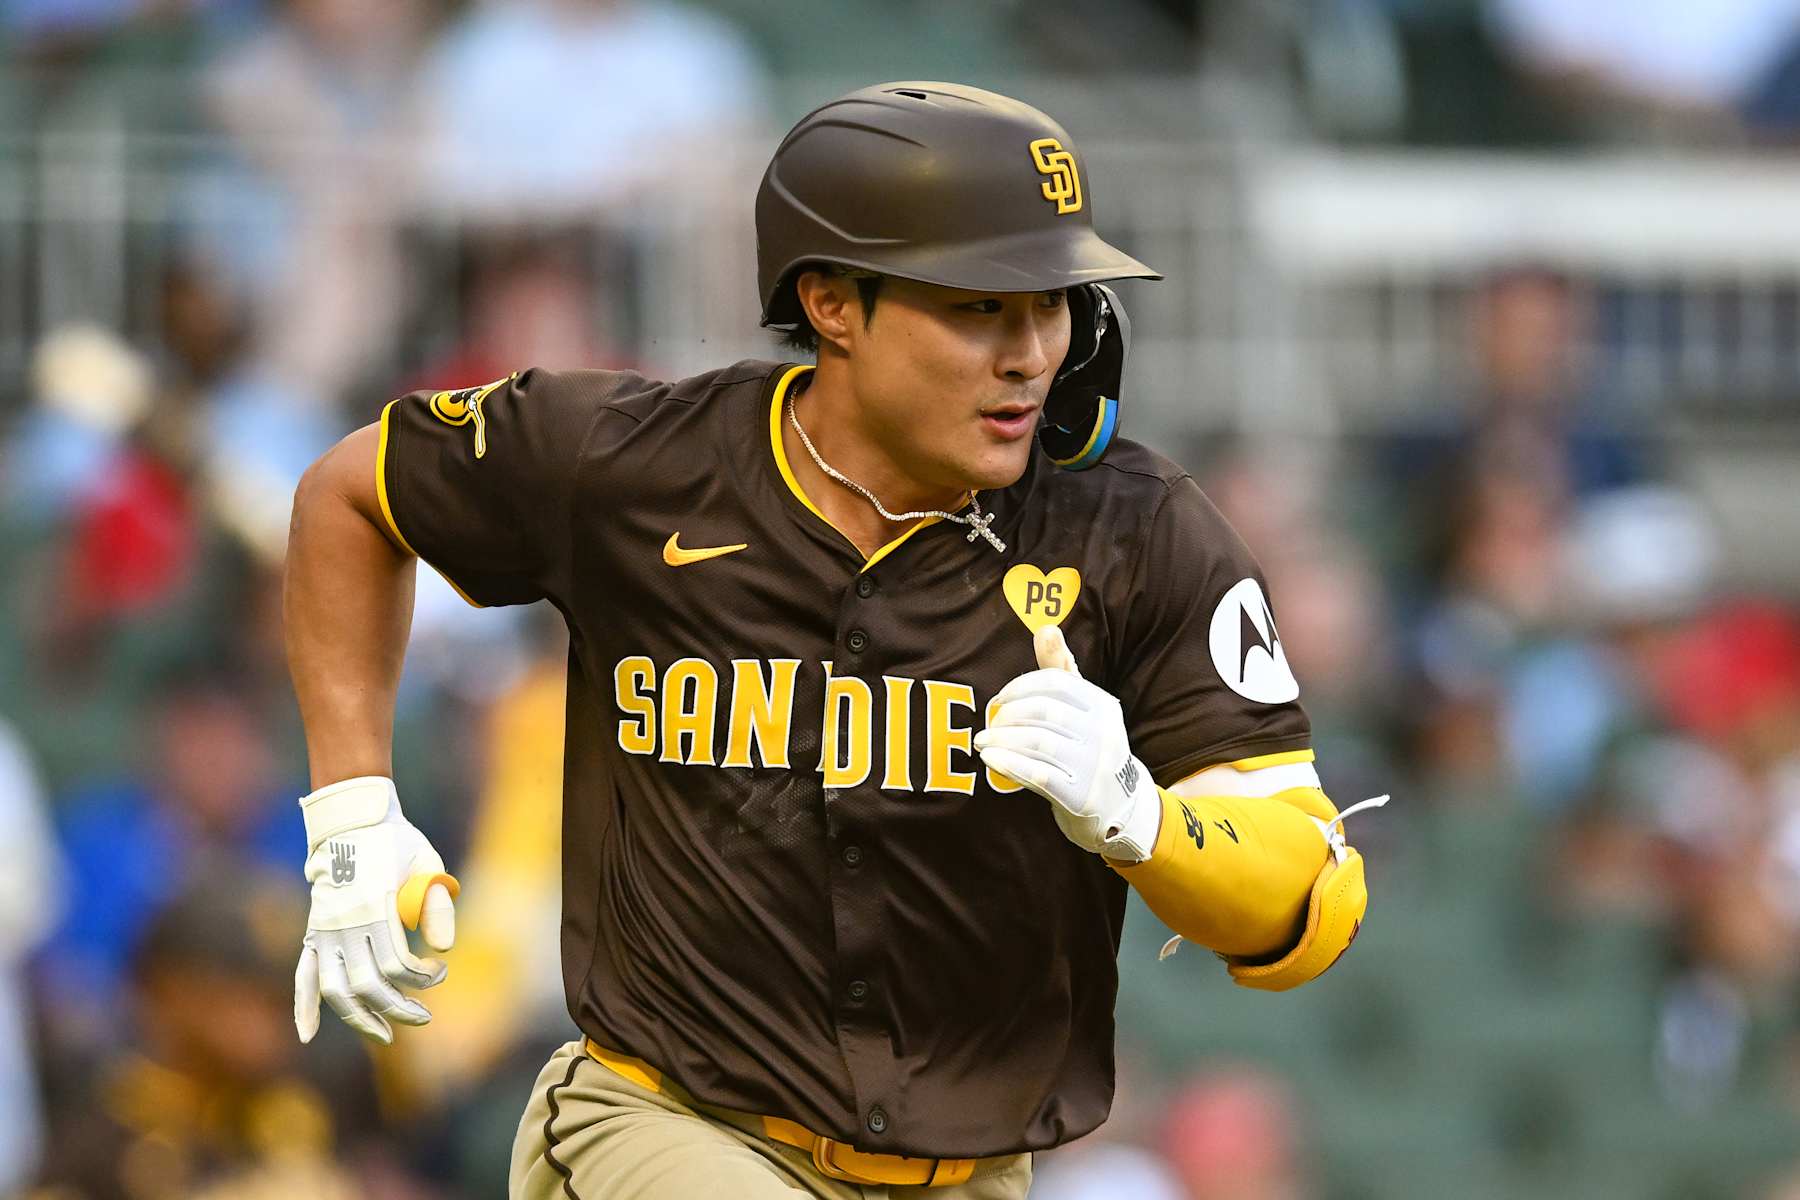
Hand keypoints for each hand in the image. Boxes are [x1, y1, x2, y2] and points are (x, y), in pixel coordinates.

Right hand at [294, 776, 458, 1044]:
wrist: (351, 819)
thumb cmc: (397, 841)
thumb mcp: (427, 863)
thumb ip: (437, 905)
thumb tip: (441, 950)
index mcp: (373, 904)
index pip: (396, 963)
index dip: (421, 977)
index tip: (438, 972)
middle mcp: (344, 922)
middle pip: (368, 984)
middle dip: (398, 1007)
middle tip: (423, 1017)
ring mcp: (324, 929)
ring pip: (336, 989)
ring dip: (360, 1018)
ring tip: (384, 1034)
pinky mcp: (313, 932)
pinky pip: (303, 974)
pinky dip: (304, 1005)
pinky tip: (307, 1034)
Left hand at [974, 627, 1161, 860]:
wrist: (1118, 806)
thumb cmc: (1089, 748)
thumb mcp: (1082, 710)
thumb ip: (1060, 670)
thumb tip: (1045, 628)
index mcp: (1103, 705)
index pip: (1056, 682)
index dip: (1021, 686)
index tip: (1000, 698)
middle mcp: (1104, 733)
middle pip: (1044, 711)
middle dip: (1008, 715)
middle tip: (989, 723)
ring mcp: (1094, 766)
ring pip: (1038, 742)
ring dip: (1001, 740)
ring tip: (982, 742)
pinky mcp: (1080, 796)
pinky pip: (1037, 774)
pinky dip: (1009, 763)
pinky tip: (991, 759)